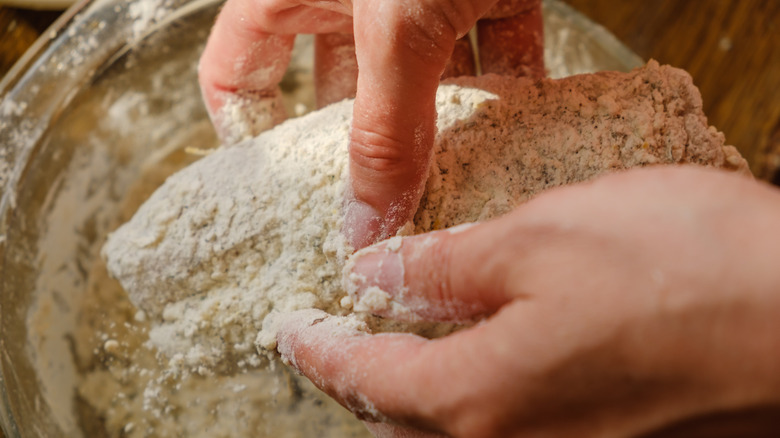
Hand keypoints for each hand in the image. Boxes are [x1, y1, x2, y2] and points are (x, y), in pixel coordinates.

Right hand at [198, 0, 543, 248]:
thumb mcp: (393, 25)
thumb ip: (382, 127)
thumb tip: (367, 228)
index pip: (237, 75)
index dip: (251, 136)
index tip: (284, 198)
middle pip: (340, 94)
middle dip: (364, 150)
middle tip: (381, 210)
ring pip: (421, 79)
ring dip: (445, 127)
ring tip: (456, 187)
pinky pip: (494, 48)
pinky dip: (508, 88)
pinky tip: (521, 132)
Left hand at [276, 166, 779, 436]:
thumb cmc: (683, 272)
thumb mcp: (542, 239)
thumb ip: (447, 267)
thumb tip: (380, 273)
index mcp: (480, 397)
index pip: (365, 380)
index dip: (319, 351)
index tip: (289, 330)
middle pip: (402, 422)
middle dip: (358, 382)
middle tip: (333, 341)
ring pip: (454, 434)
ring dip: (412, 399)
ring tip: (394, 353)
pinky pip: (511, 430)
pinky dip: (473, 402)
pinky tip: (482, 364)